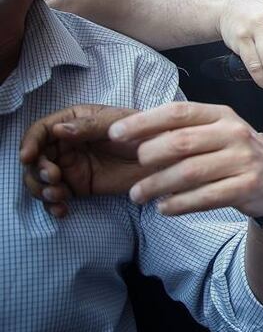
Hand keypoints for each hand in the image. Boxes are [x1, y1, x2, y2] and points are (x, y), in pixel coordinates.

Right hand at [20, 105, 146, 217]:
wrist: (166, 160)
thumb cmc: (147, 133)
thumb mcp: (120, 124)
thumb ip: (90, 126)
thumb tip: (58, 130)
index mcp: (74, 121)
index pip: (41, 130)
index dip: (30, 143)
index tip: (28, 157)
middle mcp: (67, 143)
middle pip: (36, 157)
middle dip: (37, 170)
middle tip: (53, 178)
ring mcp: (71, 165)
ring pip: (41, 178)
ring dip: (42, 189)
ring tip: (58, 195)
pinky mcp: (78, 185)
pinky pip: (56, 195)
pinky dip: (53, 204)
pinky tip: (62, 210)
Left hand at [112, 102, 262, 217]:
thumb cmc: (238, 155)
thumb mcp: (218, 133)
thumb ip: (186, 132)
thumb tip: (136, 137)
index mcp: (222, 115)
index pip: (178, 112)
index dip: (144, 122)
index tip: (116, 134)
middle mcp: (234, 133)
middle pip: (181, 142)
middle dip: (149, 156)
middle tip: (134, 170)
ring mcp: (243, 160)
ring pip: (190, 172)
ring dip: (157, 185)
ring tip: (138, 195)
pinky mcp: (248, 186)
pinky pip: (205, 197)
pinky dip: (179, 204)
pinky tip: (164, 208)